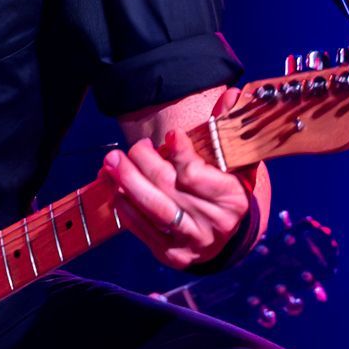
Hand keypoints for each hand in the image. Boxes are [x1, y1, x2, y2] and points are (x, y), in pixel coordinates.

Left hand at [102, 88, 267, 270]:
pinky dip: (126, 207)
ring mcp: (191, 241)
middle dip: (144, 163)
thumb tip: (230, 95)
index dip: (181, 154)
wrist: (228, 236)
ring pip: (153, 209)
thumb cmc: (229, 189)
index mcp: (233, 198)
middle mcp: (213, 223)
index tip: (170, 135)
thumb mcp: (236, 161)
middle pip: (169, 188)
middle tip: (132, 147)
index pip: (198, 175)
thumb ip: (227, 129)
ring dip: (128, 183)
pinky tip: (115, 188)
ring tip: (111, 163)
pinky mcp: (171, 254)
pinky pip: (142, 229)